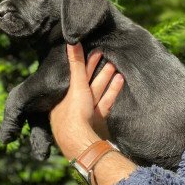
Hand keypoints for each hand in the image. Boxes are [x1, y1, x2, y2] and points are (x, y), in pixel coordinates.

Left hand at [49, 43, 124, 160]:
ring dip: (106, 78)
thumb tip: (71, 42)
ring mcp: (87, 111)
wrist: (83, 142)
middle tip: (106, 53)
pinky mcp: (98, 118)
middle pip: (87, 81)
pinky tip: (120, 80)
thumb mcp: (75, 84)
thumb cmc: (73, 112)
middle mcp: (74, 102)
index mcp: (64, 94)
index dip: (84, 61)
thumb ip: (75, 64)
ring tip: (116, 64)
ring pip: (98, 90)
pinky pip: (106, 101)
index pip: (75, 74)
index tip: (94, 50)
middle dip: (97, 68)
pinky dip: (112, 91)